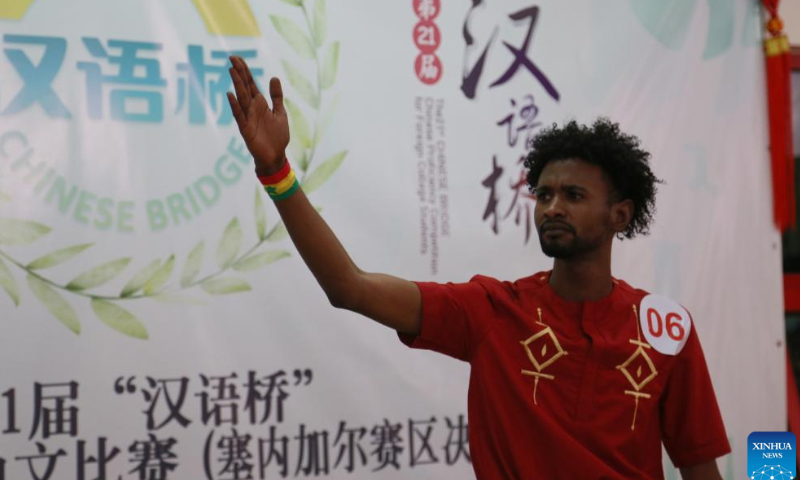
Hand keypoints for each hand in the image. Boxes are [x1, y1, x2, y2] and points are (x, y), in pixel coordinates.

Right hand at [227, 55, 289, 175]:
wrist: (276, 156)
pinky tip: (230, 95)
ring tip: (232, 70)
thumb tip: (274, 77)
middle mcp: (252, 108)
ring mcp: (248, 118)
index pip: (250, 83)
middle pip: (244, 87)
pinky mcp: (246, 129)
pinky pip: (239, 115)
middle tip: (231, 58)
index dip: (244, 71)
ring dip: (236, 84)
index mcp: (260, 104)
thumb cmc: (277, 136)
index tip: (237, 58)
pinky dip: (234, 105)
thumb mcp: (280, 113)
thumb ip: (276, 96)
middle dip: (239, 73)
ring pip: (241, 98)